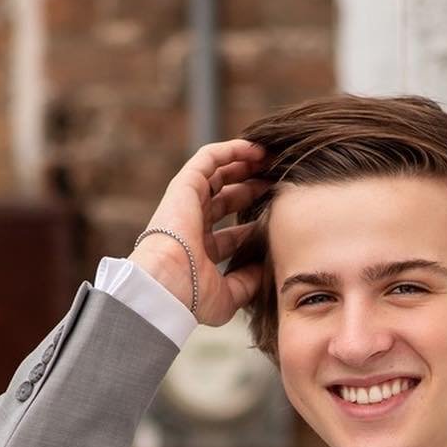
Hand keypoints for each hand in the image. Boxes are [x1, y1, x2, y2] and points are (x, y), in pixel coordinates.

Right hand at [130, 137, 270, 327]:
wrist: (167, 285)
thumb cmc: (192, 297)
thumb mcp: (228, 296)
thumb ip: (248, 282)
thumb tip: (266, 270)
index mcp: (201, 252)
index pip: (231, 234)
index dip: (254, 222)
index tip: (279, 216)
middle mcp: (193, 226)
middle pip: (227, 199)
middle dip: (253, 188)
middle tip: (278, 182)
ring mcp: (187, 204)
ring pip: (219, 175)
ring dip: (244, 165)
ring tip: (271, 159)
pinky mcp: (184, 185)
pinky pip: (209, 158)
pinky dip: (232, 150)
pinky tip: (255, 149)